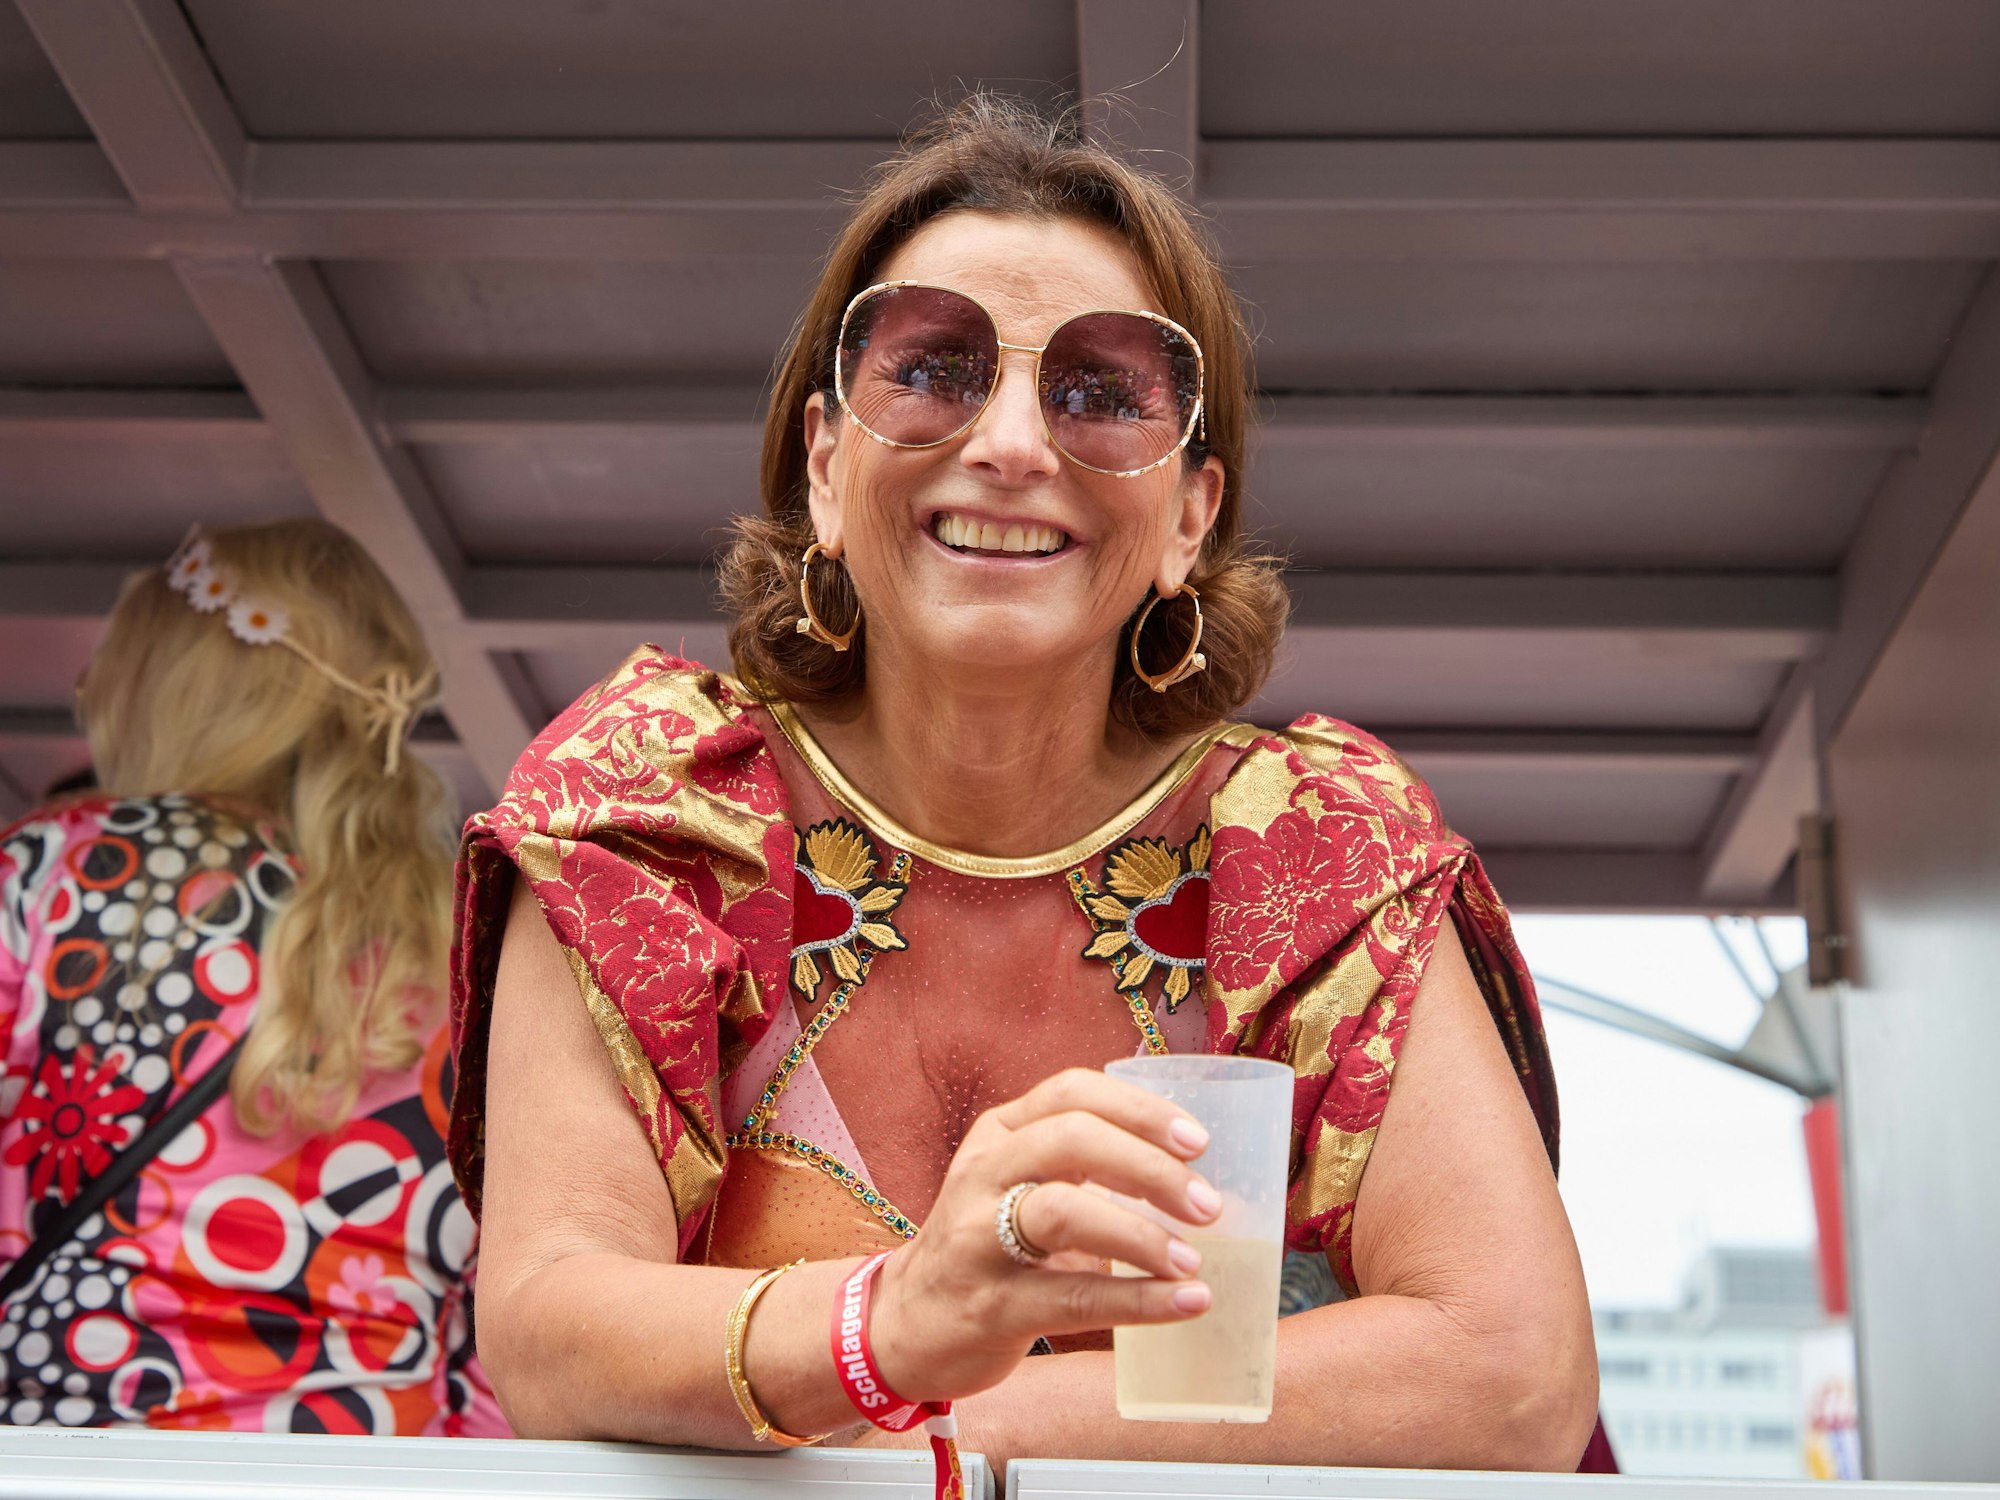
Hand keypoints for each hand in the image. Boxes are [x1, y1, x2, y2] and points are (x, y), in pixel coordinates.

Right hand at [868, 1067, 1220, 1402]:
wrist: (904, 1324)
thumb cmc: (982, 1246)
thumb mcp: (1015, 1183)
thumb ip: (1081, 1167)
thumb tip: (1191, 1177)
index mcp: (1000, 1134)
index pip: (1072, 1092)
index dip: (1140, 1109)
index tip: (1198, 1142)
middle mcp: (983, 1173)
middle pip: (1071, 1140)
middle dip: (1150, 1168)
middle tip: (1206, 1206)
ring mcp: (977, 1238)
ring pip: (1063, 1211)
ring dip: (1141, 1234)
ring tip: (1192, 1261)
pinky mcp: (989, 1305)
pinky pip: (1071, 1297)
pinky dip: (1138, 1300)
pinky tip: (1184, 1304)